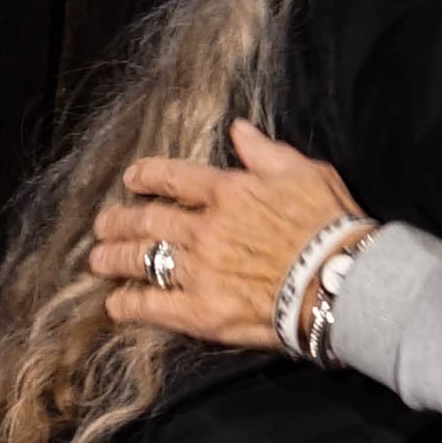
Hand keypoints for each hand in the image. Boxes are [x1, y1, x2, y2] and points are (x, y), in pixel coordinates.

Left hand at [89, 119, 361, 342]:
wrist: (342, 282)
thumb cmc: (331, 226)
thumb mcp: (305, 172)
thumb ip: (266, 152)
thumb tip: (239, 130)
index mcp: (228, 191)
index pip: (173, 178)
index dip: (147, 176)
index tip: (131, 180)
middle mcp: (205, 228)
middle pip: (148, 220)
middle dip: (120, 221)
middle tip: (103, 225)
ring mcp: (200, 271)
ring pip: (143, 260)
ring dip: (114, 259)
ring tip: (98, 260)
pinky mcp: (202, 312)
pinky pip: (154, 307)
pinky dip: (130, 306)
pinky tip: (115, 305)